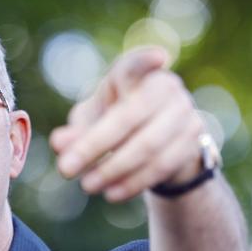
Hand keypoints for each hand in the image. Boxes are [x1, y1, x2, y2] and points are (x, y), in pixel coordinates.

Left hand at [49, 46, 205, 201]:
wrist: (157, 145)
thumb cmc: (114, 123)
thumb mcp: (90, 124)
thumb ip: (74, 131)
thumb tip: (59, 143)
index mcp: (134, 74)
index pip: (139, 63)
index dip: (147, 60)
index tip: (159, 57)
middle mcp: (165, 88)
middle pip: (130, 115)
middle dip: (94, 145)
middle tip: (65, 170)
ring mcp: (184, 113)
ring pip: (148, 145)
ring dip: (112, 169)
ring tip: (86, 186)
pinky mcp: (192, 141)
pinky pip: (161, 166)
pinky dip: (133, 182)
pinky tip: (111, 193)